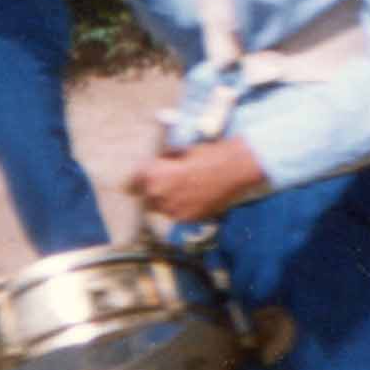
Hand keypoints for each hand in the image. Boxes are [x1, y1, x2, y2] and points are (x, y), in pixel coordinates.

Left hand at [128, 138, 266, 222]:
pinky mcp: (187, 218)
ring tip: (182, 188)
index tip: (142, 175)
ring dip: (166, 199)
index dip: (139, 176)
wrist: (237, 168)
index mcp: (154, 175)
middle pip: (145, 195)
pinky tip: (194, 196)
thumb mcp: (183, 151)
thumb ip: (166, 161)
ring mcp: (173, 209)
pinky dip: (181, 206)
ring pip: (160, 207)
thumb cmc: (211, 154)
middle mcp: (158, 195)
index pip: (132, 180)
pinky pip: (177, 213)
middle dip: (152, 188)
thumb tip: (160, 162)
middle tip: (166, 180)